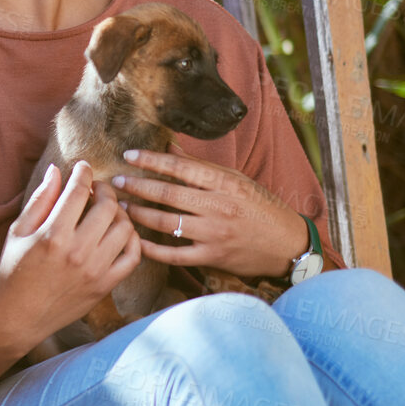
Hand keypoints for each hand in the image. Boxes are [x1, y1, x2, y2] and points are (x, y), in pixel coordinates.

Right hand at [0, 161, 140, 359]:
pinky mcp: (105, 286)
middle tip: (96, 189)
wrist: (17, 318)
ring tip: (107, 211)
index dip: (83, 173)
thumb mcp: (18, 232)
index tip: (83, 167)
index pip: (78, 191)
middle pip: (107, 206)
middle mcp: (77, 252)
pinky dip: (132, 240)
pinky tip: (118, 234)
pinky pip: (133, 257)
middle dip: (104, 190)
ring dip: (119, 213)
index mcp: (52, 235)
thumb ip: (40, 200)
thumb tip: (57, 171)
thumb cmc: (12, 271)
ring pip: (125, 228)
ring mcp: (95, 271)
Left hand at [110, 149, 306, 278]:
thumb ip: (204, 168)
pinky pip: (175, 255)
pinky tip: (137, 241)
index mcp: (225, 183)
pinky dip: (153, 249)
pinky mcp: (212, 257)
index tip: (129, 155)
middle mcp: (218, 207)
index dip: (151, 160)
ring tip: (121, 206)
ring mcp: (214, 234)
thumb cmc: (262, 208)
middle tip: (116, 181)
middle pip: (167, 194)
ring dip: (139, 214)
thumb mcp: (238, 181)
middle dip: (137, 185)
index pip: (180, 167)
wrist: (288, 245)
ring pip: (166, 223)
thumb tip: (171, 148)